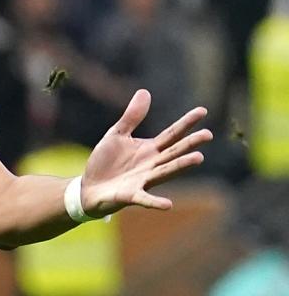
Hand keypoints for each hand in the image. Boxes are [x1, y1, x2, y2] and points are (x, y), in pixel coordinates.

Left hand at [81, 89, 211, 216]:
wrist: (88, 187)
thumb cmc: (106, 162)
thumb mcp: (117, 134)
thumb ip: (132, 116)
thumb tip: (145, 91)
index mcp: (150, 149)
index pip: (172, 134)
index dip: (186, 123)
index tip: (203, 111)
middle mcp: (152, 165)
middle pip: (174, 152)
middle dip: (190, 144)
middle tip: (208, 134)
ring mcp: (143, 180)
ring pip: (165, 172)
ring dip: (181, 166)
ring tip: (198, 158)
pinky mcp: (130, 195)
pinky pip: (145, 199)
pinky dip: (156, 202)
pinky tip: (168, 204)